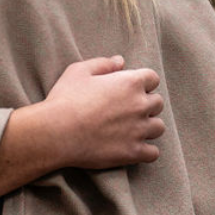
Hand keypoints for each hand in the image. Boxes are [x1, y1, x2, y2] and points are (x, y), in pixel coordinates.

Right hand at [42, 56, 164, 170]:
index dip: (141, 83)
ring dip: (148, 127)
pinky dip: (146, 151)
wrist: (56, 133)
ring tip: (132, 130)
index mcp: (130, 83)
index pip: (152, 78)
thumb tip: (120, 61)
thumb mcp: (78, 71)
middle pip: (157, 103)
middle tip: (127, 110)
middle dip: (145, 105)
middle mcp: (140, 105)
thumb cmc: (65, 99)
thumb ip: (103, 64)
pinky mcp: (133, 152)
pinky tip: (132, 148)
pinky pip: (153, 153)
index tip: (129, 89)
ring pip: (158, 127)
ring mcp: (139, 130)